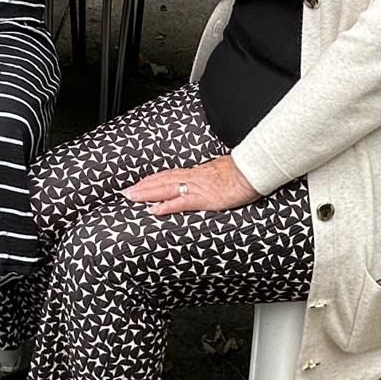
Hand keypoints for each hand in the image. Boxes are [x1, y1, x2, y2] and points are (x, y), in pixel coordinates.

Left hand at [124, 154, 259, 214]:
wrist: (254, 169)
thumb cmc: (243, 170)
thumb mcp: (223, 171)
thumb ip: (213, 176)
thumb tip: (211, 178)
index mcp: (198, 172)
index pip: (170, 174)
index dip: (153, 179)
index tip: (140, 183)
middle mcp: (193, 177)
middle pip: (162, 180)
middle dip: (143, 186)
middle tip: (126, 192)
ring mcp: (197, 187)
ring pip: (166, 189)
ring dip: (146, 193)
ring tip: (131, 198)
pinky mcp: (204, 198)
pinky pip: (181, 202)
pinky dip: (165, 206)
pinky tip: (153, 210)